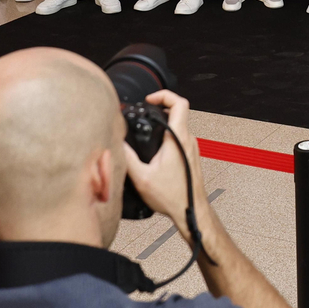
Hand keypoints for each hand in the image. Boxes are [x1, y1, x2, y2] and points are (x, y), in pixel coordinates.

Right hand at [123, 90, 206, 230]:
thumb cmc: (173, 197)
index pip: (179, 103)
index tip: (149, 100)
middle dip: (158, 109)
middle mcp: (188, 140)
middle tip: (144, 113)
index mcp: (178, 139)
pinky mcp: (190, 156)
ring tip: (147, 129)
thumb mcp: (142, 177)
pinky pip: (179, 138)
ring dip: (162, 124)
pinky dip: (166, 136)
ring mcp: (191, 148)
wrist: (191, 211)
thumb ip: (128, 158)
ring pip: (178, 126)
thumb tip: (117, 144)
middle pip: (177, 112)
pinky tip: (154, 148)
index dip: (163, 95)